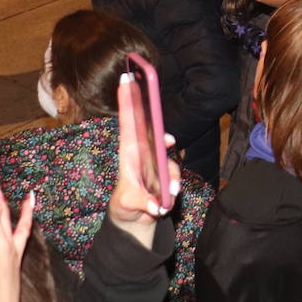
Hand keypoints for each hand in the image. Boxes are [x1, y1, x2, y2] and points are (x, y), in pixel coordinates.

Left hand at [107, 74, 179, 248]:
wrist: (135, 220)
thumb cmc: (125, 207)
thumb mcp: (128, 205)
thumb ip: (142, 202)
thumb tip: (157, 204)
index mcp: (128, 155)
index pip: (128, 124)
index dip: (127, 102)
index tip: (126, 81)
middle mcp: (143, 153)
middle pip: (149, 126)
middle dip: (151, 109)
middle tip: (150, 91)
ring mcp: (157, 162)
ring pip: (169, 155)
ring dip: (171, 172)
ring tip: (168, 193)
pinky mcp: (167, 173)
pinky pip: (176, 173)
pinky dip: (174, 184)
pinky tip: (167, 201)